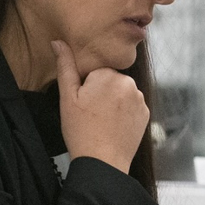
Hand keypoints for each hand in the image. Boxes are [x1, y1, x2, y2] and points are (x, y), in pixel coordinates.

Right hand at [53, 41, 148, 172]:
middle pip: (110, 81)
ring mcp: (140, 99)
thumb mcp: (67, 98)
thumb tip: (58, 41)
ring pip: (121, 93)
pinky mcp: (146, 114)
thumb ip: (65, 67)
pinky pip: (132, 106)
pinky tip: (114, 126)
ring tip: (102, 122)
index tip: (84, 105)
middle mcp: (129, 84)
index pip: (96, 72)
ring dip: (113, 103)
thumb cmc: (81, 131)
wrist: (103, 163)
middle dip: (101, 93)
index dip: (87, 88)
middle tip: (92, 115)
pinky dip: (123, 113)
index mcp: (109, 76)